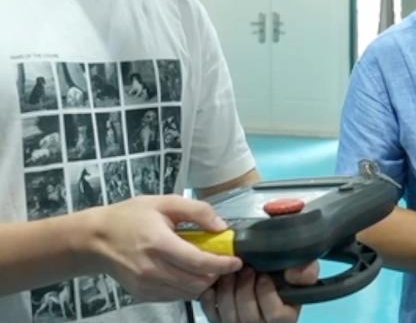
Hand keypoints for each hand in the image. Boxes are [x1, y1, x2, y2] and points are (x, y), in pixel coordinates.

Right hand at [85, 195, 242, 301]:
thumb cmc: (130, 217)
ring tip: (208, 267)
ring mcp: (146, 285)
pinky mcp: (143, 294)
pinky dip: (188, 288)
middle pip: (197, 282)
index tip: (237, 261)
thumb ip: (196, 211)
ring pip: (187, 293)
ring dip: (204, 283)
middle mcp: (152, 269)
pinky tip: (189, 273)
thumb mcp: (164, 203)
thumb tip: (221, 226)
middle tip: (224, 262)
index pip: (199, 262)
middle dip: (216, 274)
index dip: (223, 264)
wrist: (95, 239)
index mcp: (159, 243)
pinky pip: (174, 296)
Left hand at [200, 262, 318, 322]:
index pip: (275, 314)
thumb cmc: (285, 285)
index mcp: (285, 319)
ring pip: (228, 315)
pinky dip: (211, 297)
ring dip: (227, 290)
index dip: (267, 293)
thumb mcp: (302, 278)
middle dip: (245, 288)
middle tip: (245, 269)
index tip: (264, 275)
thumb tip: (294, 272)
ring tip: (231, 273)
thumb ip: (306, 273)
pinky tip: (215, 284)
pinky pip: (212, 313)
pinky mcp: (221, 321)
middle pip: (248, 315)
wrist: (263, 292)